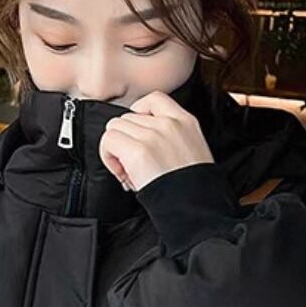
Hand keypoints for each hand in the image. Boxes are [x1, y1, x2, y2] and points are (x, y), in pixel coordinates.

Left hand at [99, 91, 213, 191]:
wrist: (197, 208)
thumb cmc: (194, 189)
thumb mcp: (194, 150)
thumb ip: (172, 137)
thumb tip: (141, 139)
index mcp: (186, 122)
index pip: (154, 98)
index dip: (138, 113)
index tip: (137, 133)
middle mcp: (168, 124)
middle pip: (127, 117)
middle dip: (126, 140)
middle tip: (134, 165)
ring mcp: (153, 136)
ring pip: (115, 128)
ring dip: (116, 149)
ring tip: (130, 171)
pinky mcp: (138, 151)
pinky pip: (108, 141)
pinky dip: (108, 157)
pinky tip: (123, 174)